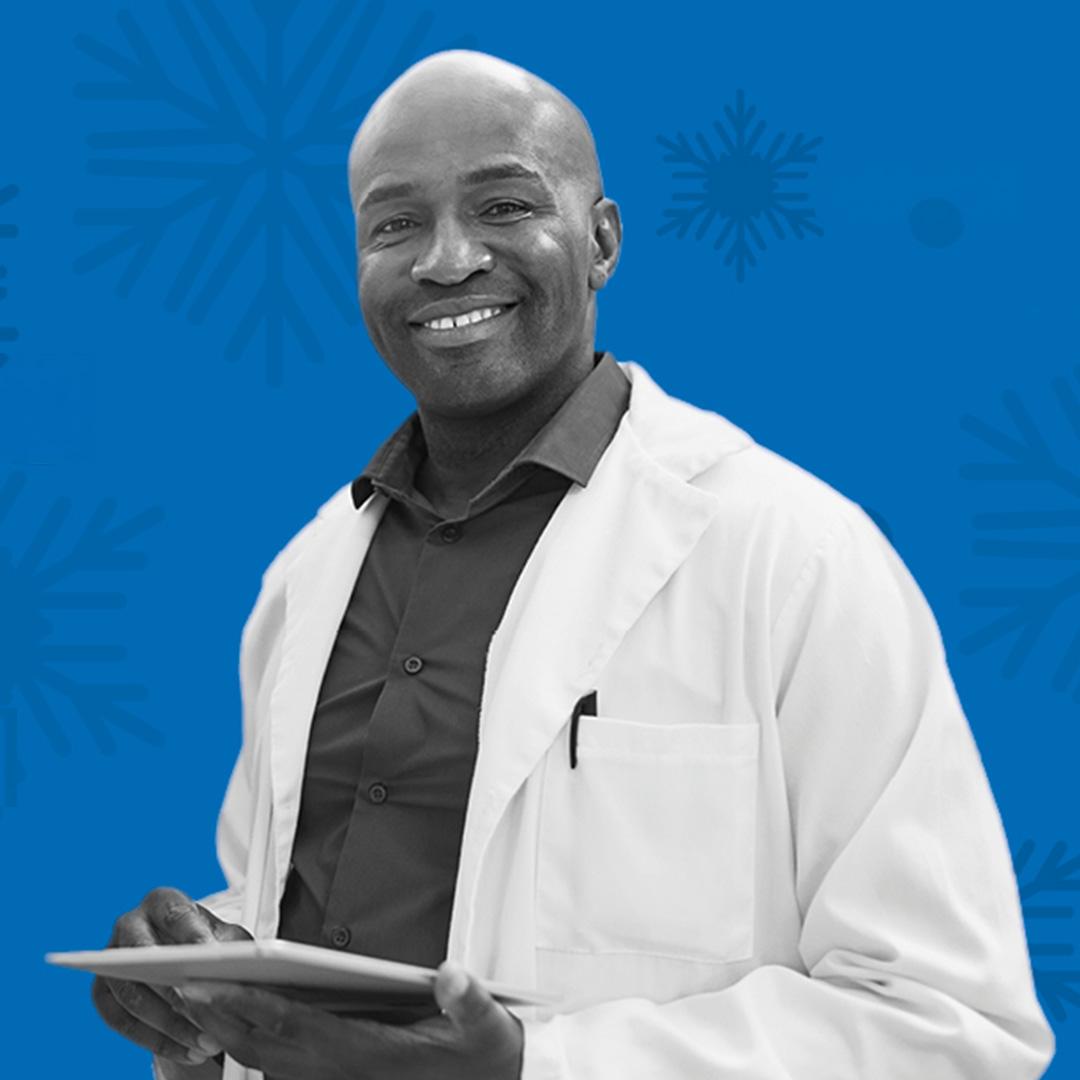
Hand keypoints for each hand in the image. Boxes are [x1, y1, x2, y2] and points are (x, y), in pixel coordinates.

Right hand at [91, 887, 252, 1070]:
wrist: (185, 959)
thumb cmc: (211, 943)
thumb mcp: (229, 938)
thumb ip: (234, 947)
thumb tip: (243, 966)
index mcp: (163, 901)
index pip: (176, 915)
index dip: (192, 936)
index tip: (211, 958)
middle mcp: (130, 924)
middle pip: (143, 958)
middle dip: (175, 992)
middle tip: (206, 1017)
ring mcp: (110, 959)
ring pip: (132, 996)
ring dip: (169, 1026)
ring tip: (205, 1045)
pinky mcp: (102, 992)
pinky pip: (121, 1021)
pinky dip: (155, 1041)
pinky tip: (187, 1053)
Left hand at [174, 960, 524, 1079]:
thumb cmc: (486, 1053)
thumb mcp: (488, 1025)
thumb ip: (469, 1001)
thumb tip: (451, 975)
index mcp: (369, 1054)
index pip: (295, 1027)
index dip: (249, 1006)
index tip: (210, 985)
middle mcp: (346, 1073)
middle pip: (266, 1048)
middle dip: (219, 1019)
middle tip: (177, 987)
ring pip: (269, 1062)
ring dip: (230, 1033)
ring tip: (197, 1001)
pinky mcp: (346, 1078)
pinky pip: (286, 1068)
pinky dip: (255, 1046)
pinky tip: (241, 1026)